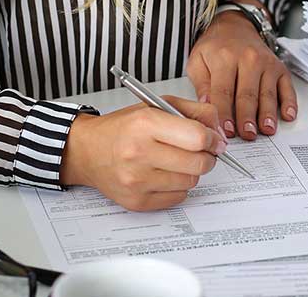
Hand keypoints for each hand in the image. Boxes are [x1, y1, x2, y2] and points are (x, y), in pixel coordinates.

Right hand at [60, 96, 225, 211]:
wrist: (88, 150)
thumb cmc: (124, 127)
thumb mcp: (157, 105)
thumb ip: (195, 112)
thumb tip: (219, 132)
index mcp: (145, 124)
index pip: (198, 137)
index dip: (213, 139)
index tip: (214, 140)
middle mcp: (138, 153)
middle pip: (199, 164)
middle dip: (206, 157)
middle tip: (200, 152)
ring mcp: (137, 181)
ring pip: (191, 182)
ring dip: (190, 172)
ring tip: (174, 161)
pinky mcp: (137, 201)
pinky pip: (178, 198)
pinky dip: (177, 187)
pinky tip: (164, 175)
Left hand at [187, 0, 297, 140]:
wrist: (235, 27)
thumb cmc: (216, 47)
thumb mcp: (198, 61)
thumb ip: (201, 85)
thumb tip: (207, 107)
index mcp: (224, 58)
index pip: (224, 91)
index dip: (225, 113)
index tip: (225, 131)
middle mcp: (249, 59)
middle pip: (248, 94)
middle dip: (247, 118)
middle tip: (247, 135)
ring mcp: (267, 64)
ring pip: (267, 93)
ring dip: (267, 114)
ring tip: (266, 130)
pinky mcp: (280, 69)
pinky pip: (287, 87)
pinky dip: (289, 102)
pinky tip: (288, 115)